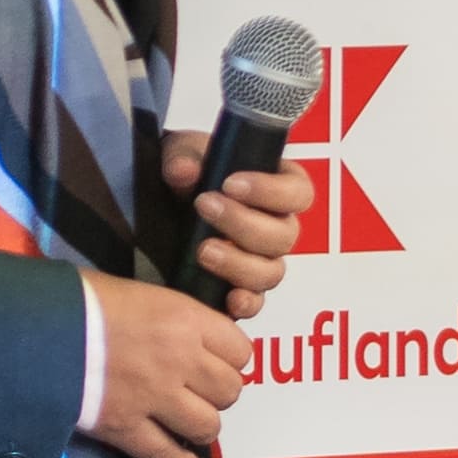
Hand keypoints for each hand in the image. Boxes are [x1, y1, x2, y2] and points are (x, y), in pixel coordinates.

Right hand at [85, 272, 249, 457]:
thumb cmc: (86, 301)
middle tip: (199, 390)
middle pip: (230, 391)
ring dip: (201, 425)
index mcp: (186, 320)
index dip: (230, 358)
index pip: (240, 351)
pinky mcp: (127, 428)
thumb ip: (176, 319)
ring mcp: (155, 398)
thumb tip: (193, 336)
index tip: (216, 360)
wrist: (39, 329)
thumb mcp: (142, 294)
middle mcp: (180, 360)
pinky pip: (167, 455)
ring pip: (207, 426)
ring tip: (187, 420)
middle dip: (218, 392)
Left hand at [161, 131, 316, 319]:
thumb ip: (183, 157)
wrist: (159, 210)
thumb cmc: (186, 176)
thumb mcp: (182, 154)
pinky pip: (256, 303)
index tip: (232, 184)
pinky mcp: (241, 290)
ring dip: (238, 262)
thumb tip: (184, 171)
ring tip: (203, 250)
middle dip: (243, 223)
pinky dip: (245, 302)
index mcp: (276, 189)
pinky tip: (228, 298)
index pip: (298, 192)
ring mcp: (262, 262)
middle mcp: (276, 228)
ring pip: (271, 272)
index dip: (272, 190)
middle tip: (206, 206)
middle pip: (284, 235)